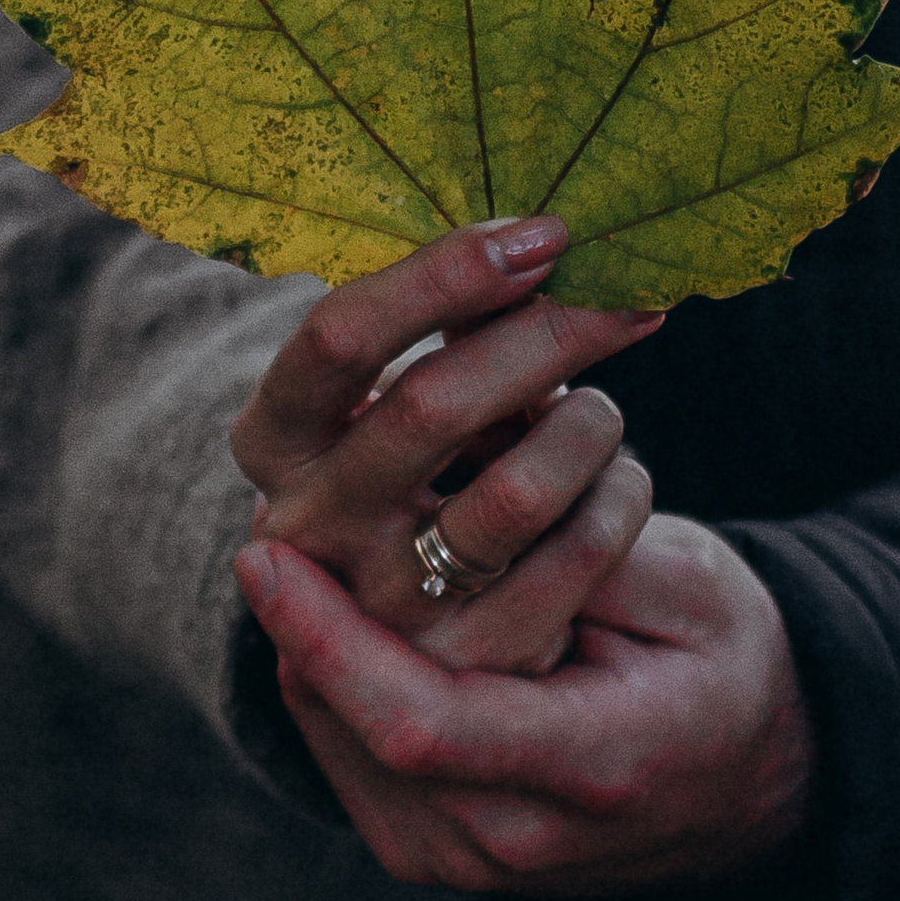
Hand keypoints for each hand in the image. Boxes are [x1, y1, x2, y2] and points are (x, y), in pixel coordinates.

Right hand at [230, 216, 660, 673]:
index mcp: (273, 436)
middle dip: (546, 336)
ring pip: (516, 493)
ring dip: (586, 427)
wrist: (407, 631)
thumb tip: (538, 245)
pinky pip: (573, 559)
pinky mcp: (460, 663)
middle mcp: (307, 523)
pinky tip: (621, 478)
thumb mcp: (401, 392)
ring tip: (604, 410)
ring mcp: (378, 603)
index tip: (546, 237)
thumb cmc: (416, 462)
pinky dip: (616, 499)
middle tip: (626, 297)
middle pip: (433, 403)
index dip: (445, 274)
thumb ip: (451, 329)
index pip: (340, 335)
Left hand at [235, 511, 814, 893]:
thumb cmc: (725, 660)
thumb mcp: (688, 584)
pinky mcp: (429, 848)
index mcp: (590, 769)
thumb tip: (444, 496)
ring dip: (305, 638)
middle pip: (353, 724)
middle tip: (274, 508)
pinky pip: (346, 750)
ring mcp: (462, 860)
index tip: (263, 553)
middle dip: (301, 614)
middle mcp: (509, 841)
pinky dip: (328, 670)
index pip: (423, 723)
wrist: (753, 785)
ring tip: (296, 540)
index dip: (331, 639)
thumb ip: (573, 552)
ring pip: (333, 737)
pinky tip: (326, 598)